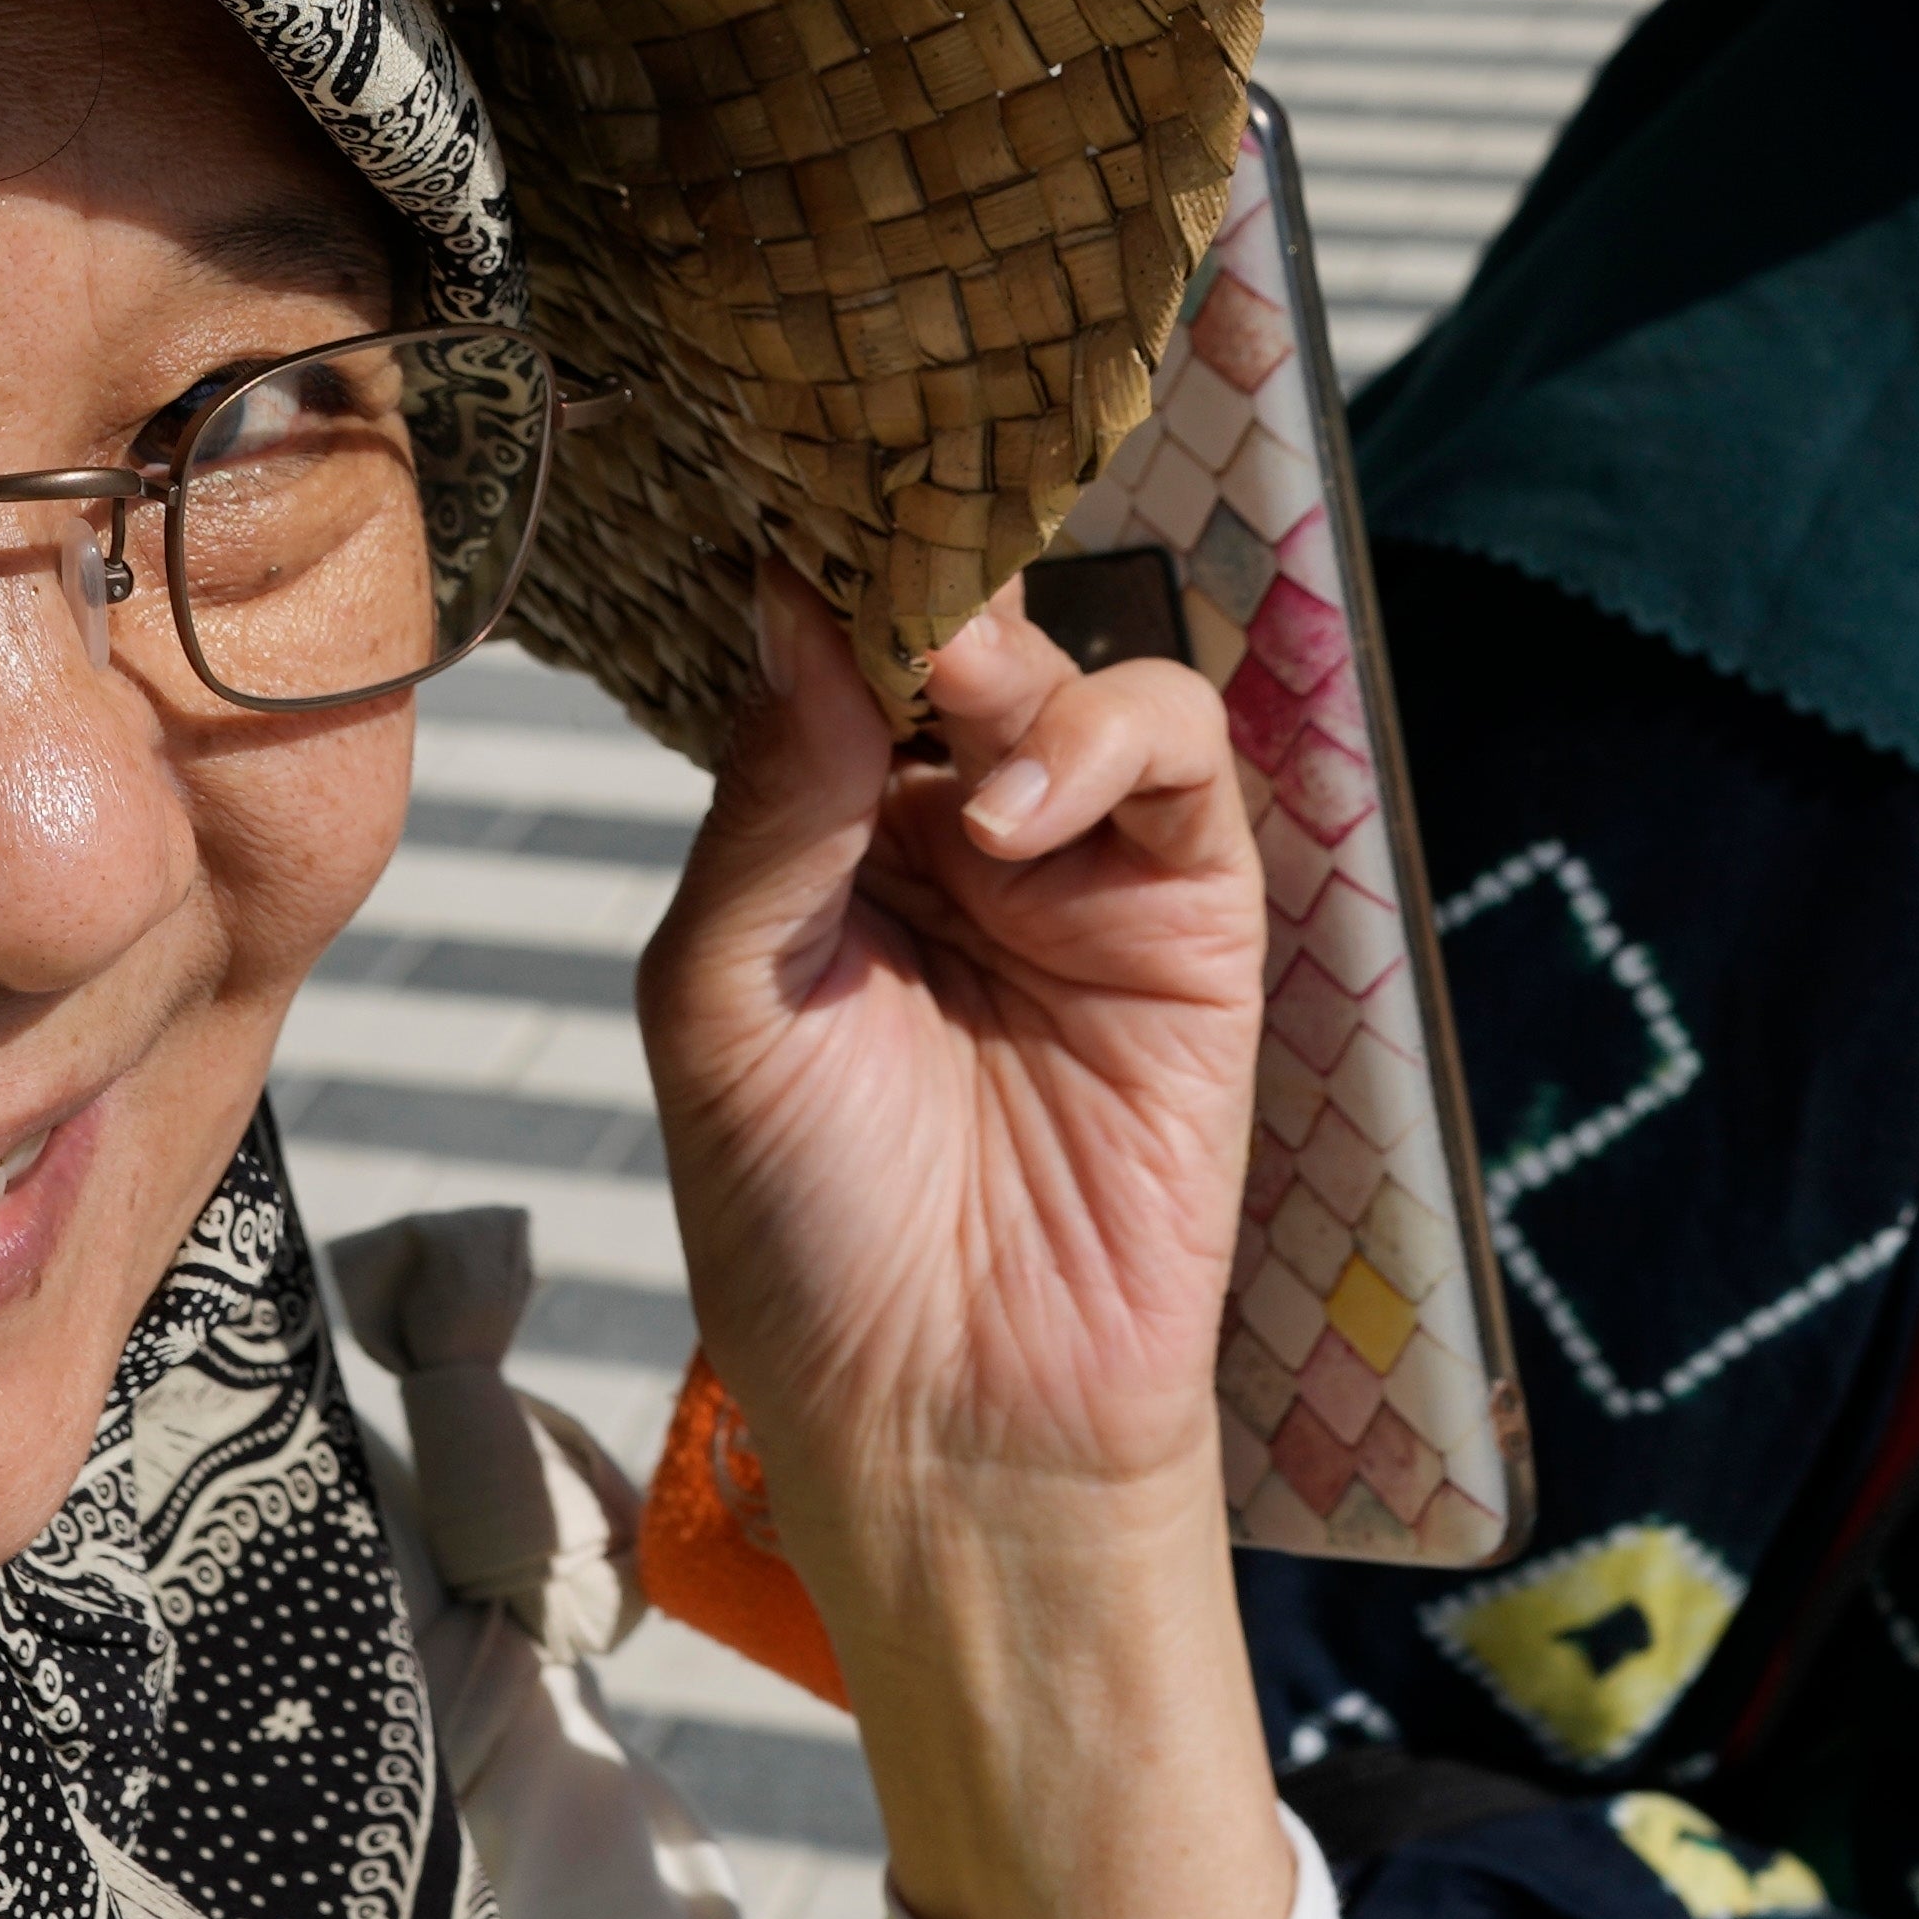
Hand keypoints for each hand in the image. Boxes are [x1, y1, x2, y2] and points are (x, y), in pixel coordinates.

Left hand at [637, 571, 1286, 1918]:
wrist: (951, 1420)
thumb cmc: (804, 1237)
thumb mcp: (723, 1001)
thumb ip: (769, 803)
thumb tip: (792, 603)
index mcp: (821, 844)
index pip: (832, 656)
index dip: (822, 577)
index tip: (783, 498)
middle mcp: (951, 834)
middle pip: (962, 634)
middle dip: (927, 581)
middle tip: (887, 559)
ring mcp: (1080, 868)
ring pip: (1078, 670)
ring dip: (1017, 662)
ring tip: (964, 716)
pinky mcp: (1195, 918)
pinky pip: (1179, 764)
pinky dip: (1105, 741)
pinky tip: (1018, 811)